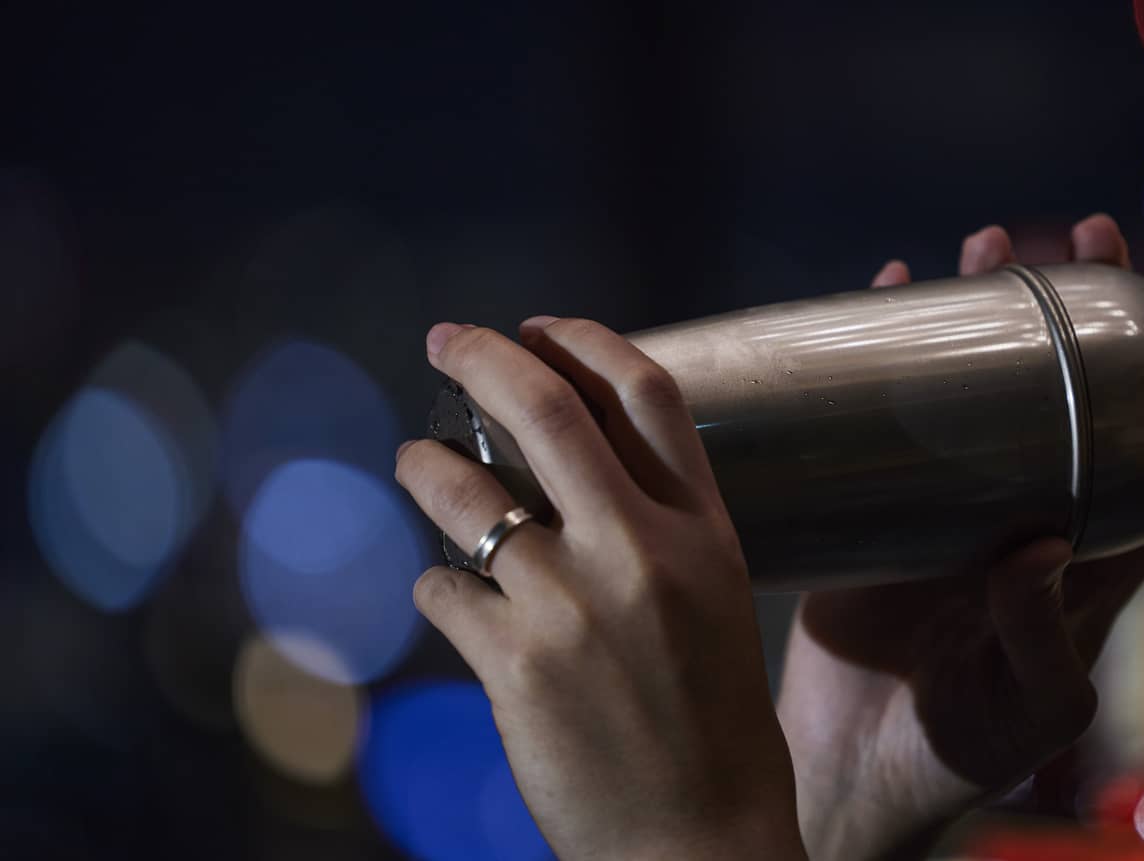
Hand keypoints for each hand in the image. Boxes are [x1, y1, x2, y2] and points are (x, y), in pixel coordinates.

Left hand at [395, 319, 806, 860]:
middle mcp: (641, 553)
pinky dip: (435, 588)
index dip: (582, 340)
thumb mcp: (718, 601)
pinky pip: (441, 593)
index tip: (536, 327)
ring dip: (425, 466)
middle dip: (480, 357)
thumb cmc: (714, 721)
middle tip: (445, 339)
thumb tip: (566, 462)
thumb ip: (658, 526)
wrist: (702, 839)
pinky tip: (450, 603)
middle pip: (545, 411)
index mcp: (705, 533)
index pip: (647, 394)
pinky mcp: (515, 667)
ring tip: (416, 462)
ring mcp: (574, 606)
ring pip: (464, 494)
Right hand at [776, 217, 1143, 859]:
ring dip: (995, 309)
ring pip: (991, 383)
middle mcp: (1036, 513)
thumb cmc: (960, 753)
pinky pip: (899, 409)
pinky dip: (893, 348)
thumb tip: (1036, 546)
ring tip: (989, 243)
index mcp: (1096, 561)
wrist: (855, 768)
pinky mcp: (891, 502)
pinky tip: (890, 291)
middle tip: (1096, 238)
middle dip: (1096, 313)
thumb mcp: (1027, 710)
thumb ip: (1040, 640)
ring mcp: (963, 502)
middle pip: (1083, 392)